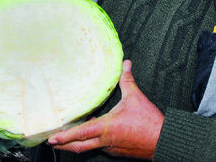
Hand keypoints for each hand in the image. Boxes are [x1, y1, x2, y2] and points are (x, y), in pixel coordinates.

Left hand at [48, 60, 163, 159]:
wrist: (164, 141)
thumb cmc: (150, 123)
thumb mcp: (136, 98)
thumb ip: (127, 80)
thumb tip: (126, 64)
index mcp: (106, 128)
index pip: (79, 134)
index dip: (63, 136)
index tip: (51, 138)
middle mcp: (105, 140)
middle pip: (78, 146)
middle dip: (63, 144)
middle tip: (51, 141)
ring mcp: (111, 148)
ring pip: (89, 147)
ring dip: (78, 142)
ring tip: (69, 135)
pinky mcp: (118, 151)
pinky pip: (101, 146)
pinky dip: (93, 140)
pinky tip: (95, 130)